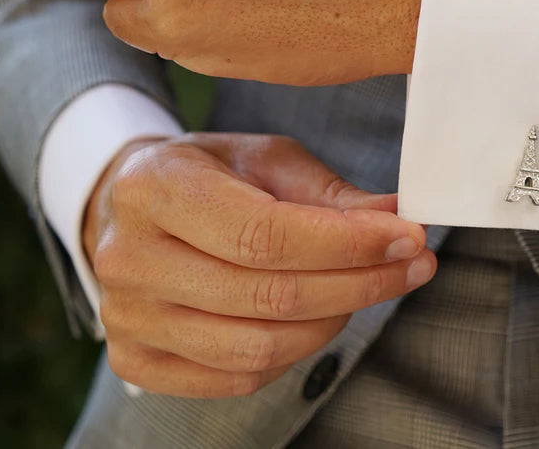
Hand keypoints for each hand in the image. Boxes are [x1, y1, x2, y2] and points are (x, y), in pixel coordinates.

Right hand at [82, 132, 434, 397]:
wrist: (133, 206)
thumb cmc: (211, 176)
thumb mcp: (268, 159)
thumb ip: (330, 194)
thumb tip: (396, 220)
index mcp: (157, 188)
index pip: (265, 235)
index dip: (347, 245)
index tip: (407, 237)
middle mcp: (128, 257)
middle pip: (268, 296)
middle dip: (360, 283)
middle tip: (412, 265)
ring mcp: (126, 317)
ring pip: (257, 347)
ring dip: (335, 322)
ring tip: (370, 288)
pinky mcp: (133, 360)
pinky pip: (236, 378)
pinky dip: (295, 354)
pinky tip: (322, 319)